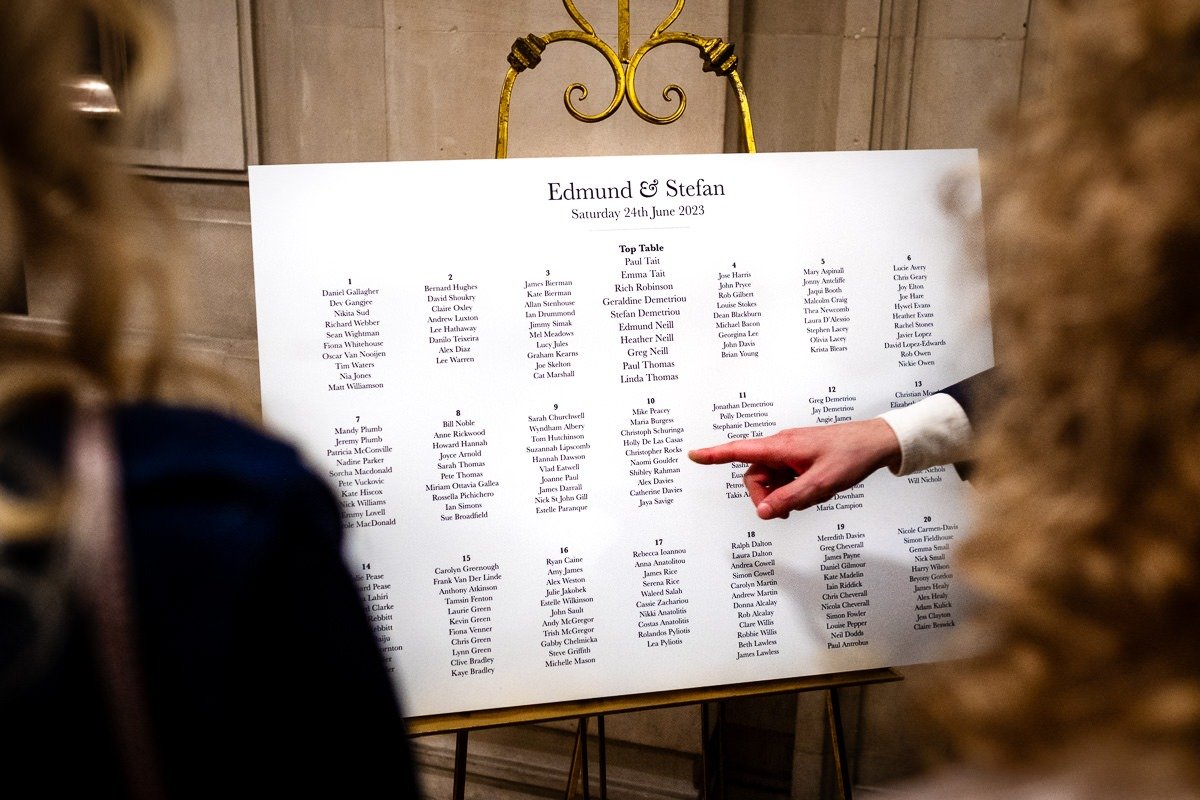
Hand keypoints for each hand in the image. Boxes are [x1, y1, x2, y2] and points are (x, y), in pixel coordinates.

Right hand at [688, 419, 900, 519]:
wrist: (876, 442)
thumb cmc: (850, 456)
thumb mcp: (820, 484)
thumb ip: (789, 499)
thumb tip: (763, 513)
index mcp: (781, 446)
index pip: (739, 451)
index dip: (714, 455)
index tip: (693, 455)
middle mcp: (781, 447)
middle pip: (755, 476)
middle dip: (765, 497)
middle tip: (786, 511)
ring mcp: (790, 453)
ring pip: (771, 479)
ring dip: (782, 494)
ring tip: (809, 497)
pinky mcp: (799, 458)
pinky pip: (785, 477)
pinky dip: (792, 489)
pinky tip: (812, 492)